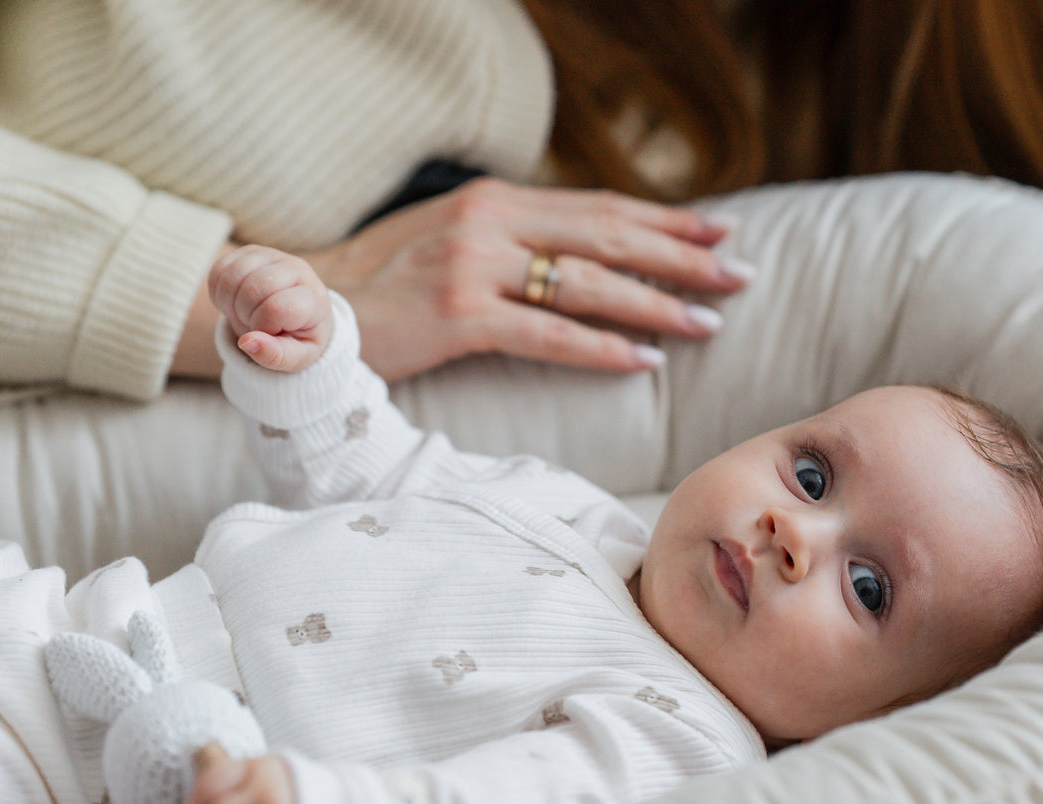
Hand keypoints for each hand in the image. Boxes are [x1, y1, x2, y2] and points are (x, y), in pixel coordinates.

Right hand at [209, 245, 333, 372]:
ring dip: (229, 303)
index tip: (271, 333)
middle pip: (253, 288)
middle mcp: (298, 270)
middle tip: (255, 325)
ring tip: (245, 315)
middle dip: (244, 314)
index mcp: (314, 299)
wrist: (298, 317)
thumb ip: (275, 356)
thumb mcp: (295, 358)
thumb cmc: (299, 339)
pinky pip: (219, 269)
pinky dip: (218, 292)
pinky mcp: (251, 252)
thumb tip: (247, 342)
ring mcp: (274, 256)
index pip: (276, 307)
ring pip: (232, 276)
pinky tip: (234, 302)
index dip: (263, 326)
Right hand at [304, 177, 752, 380]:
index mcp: (498, 201)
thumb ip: (516, 244)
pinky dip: (601, 347)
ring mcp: (474, 265)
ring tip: (709, 321)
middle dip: (681, 256)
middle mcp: (492, 222)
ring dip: (656, 303)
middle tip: (739, 273)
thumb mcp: (455, 244)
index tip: (719, 231)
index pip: (599, 208)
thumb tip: (581, 260)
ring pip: (588, 282)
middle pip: (608, 236)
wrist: (303, 301)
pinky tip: (644, 361)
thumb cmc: (386, 283)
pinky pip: (547, 333)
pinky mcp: (459, 314)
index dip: (664, 220)